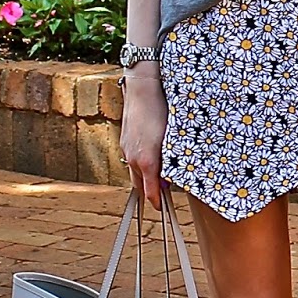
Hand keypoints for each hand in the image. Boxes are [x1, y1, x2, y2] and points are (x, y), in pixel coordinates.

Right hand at [119, 70, 168, 209]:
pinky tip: (150, 155)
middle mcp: (134, 159)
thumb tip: (172, 178)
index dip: (156, 203)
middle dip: (149, 192)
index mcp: (148, 162)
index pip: (150, 193)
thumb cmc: (163, 112)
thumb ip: (172, 162)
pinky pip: (131, 159)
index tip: (161, 208)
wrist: (143, 89)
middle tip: (162, 194)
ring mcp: (127, 150)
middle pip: (139, 187)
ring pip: (134, 172)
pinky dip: (139, 164)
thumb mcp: (173, 139)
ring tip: (158, 173)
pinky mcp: (124, 141)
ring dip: (144, 177)